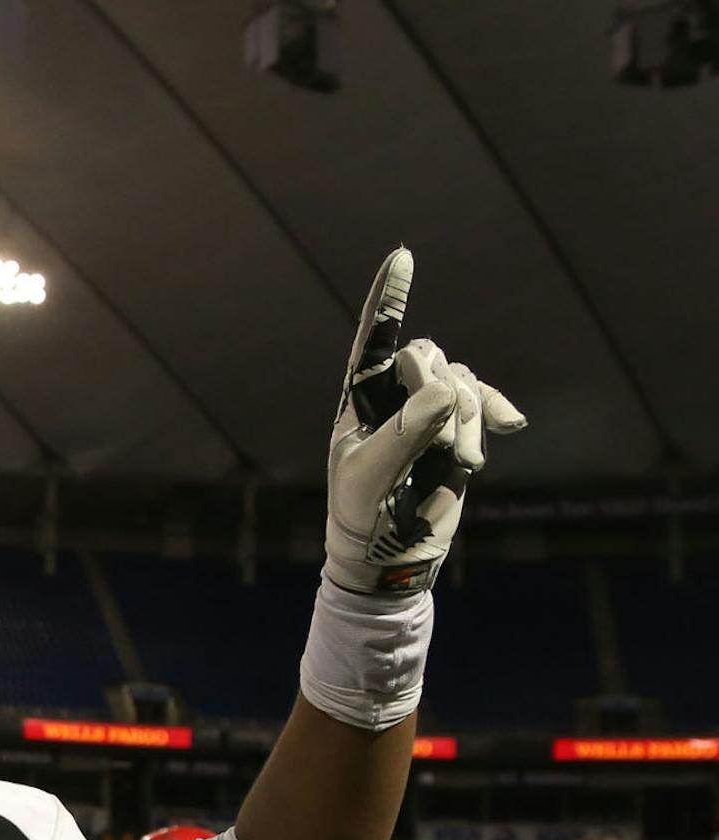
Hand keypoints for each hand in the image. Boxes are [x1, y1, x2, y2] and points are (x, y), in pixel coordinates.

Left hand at [324, 248, 524, 593]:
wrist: (390, 554)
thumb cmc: (362, 513)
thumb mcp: (371, 474)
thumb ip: (405, 430)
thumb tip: (447, 390)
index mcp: (359, 398)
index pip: (372, 340)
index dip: (388, 298)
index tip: (403, 255)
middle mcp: (395, 396)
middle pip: (426, 356)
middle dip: (436, 390)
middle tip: (436, 439)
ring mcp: (430, 411)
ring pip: (461, 382)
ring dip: (464, 420)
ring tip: (458, 465)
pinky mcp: (460, 430)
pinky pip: (483, 402)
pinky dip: (492, 412)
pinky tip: (510, 425)